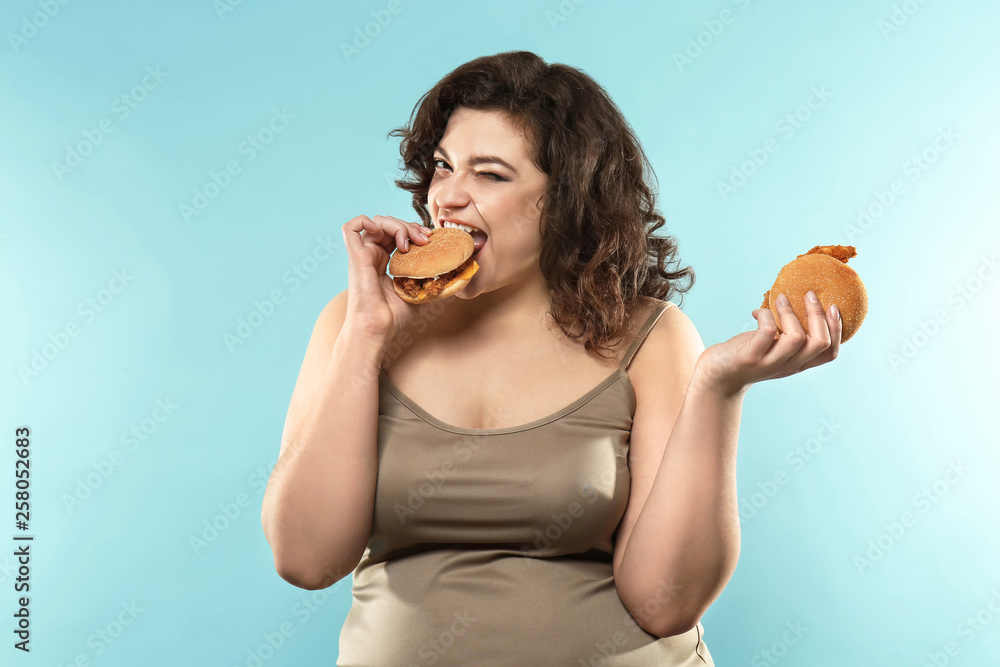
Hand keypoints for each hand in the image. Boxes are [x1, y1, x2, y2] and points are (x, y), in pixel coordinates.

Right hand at [341, 214, 432, 338]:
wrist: (378, 329)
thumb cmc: (392, 317)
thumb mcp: (419, 294)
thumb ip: (432, 282)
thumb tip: (455, 278)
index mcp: (384, 261)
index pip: (397, 233)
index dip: (413, 230)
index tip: (430, 239)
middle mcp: (372, 255)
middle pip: (388, 224)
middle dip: (409, 226)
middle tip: (425, 239)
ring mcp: (363, 255)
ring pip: (375, 222)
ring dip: (397, 225)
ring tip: (410, 241)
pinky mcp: (356, 257)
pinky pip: (350, 228)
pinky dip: (366, 221)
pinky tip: (383, 232)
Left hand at [692, 291, 842, 396]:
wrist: (717, 377)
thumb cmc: (747, 354)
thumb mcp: (774, 347)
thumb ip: (788, 334)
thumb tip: (801, 301)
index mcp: (798, 363)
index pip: (830, 352)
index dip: (837, 329)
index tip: (833, 306)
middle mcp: (788, 366)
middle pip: (820, 343)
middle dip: (818, 315)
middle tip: (809, 294)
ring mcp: (770, 363)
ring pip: (796, 338)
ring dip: (790, 313)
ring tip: (781, 298)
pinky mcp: (751, 357)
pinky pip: (767, 332)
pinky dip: (766, 316)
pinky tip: (756, 312)